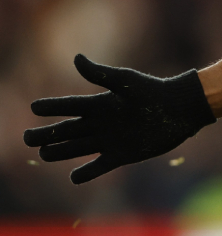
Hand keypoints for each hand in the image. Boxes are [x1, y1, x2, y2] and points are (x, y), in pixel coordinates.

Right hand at [24, 55, 216, 183]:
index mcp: (99, 104)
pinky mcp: (122, 155)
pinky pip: (98, 166)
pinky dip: (85, 173)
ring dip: (59, 152)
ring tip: (43, 154)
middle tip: (27, 137)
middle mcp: (100, 123)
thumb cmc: (153, 91)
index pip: (68, 106)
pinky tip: (74, 177)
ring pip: (76, 148)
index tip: (33, 107)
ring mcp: (109, 140)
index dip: (51, 107)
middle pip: (66, 130)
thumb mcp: (125, 81)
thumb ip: (99, 73)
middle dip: (46, 134)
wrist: (180, 109)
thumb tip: (76, 58)